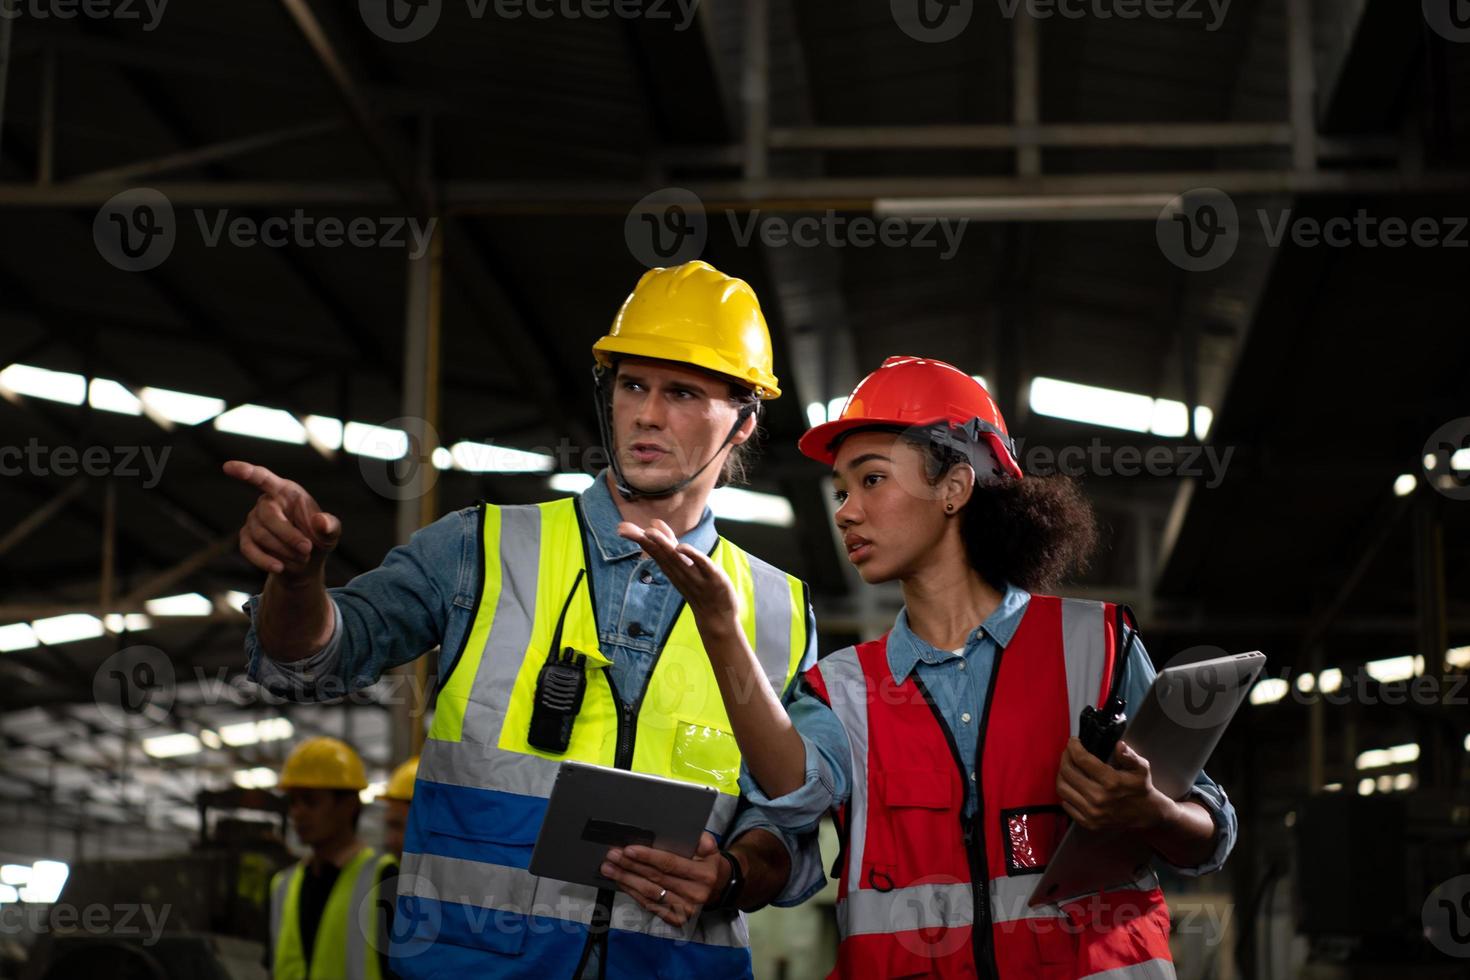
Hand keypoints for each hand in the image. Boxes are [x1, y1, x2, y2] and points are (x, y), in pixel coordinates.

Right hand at [223, 461, 340, 579]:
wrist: (307, 561)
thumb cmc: (318, 538)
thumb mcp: (331, 532)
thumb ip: (330, 525)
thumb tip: (321, 522)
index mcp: (286, 491)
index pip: (263, 478)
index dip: (246, 472)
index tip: (228, 467)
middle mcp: (266, 502)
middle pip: (268, 515)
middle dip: (288, 535)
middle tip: (307, 548)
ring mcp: (253, 520)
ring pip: (260, 535)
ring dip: (283, 550)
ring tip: (302, 557)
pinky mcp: (247, 539)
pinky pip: (248, 549)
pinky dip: (264, 560)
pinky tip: (279, 567)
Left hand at [600, 832, 727, 926]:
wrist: (718, 889)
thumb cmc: (707, 864)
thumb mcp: (711, 850)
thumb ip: (705, 842)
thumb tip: (697, 839)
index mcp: (703, 875)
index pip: (670, 864)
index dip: (648, 857)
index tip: (628, 849)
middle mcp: (695, 895)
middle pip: (656, 878)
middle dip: (630, 866)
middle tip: (612, 856)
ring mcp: (685, 910)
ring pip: (650, 894)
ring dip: (626, 880)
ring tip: (609, 869)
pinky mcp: (676, 919)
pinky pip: (650, 906)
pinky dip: (633, 894)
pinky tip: (622, 883)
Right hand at [617, 519, 739, 627]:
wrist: (717, 616)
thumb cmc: (698, 586)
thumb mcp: (682, 562)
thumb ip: (669, 543)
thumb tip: (654, 522)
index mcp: (672, 567)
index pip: (654, 550)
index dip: (639, 538)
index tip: (620, 528)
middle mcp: (679, 571)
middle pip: (660, 553)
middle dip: (643, 540)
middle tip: (624, 529)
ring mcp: (696, 576)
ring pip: (677, 558)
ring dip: (663, 545)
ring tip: (649, 532)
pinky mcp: (713, 578)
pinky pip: (702, 565)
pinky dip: (692, 556)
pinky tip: (681, 547)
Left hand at [1055, 737, 1175, 834]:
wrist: (1146, 813)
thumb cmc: (1141, 788)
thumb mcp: (1141, 768)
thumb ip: (1129, 755)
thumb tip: (1118, 745)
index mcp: (1111, 782)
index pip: (1082, 759)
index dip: (1074, 747)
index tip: (1073, 741)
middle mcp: (1099, 798)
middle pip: (1068, 772)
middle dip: (1065, 757)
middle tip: (1068, 752)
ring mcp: (1092, 813)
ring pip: (1062, 788)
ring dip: (1061, 773)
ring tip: (1067, 766)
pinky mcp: (1089, 823)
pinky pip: (1066, 804)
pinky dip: (1065, 792)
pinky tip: (1071, 784)